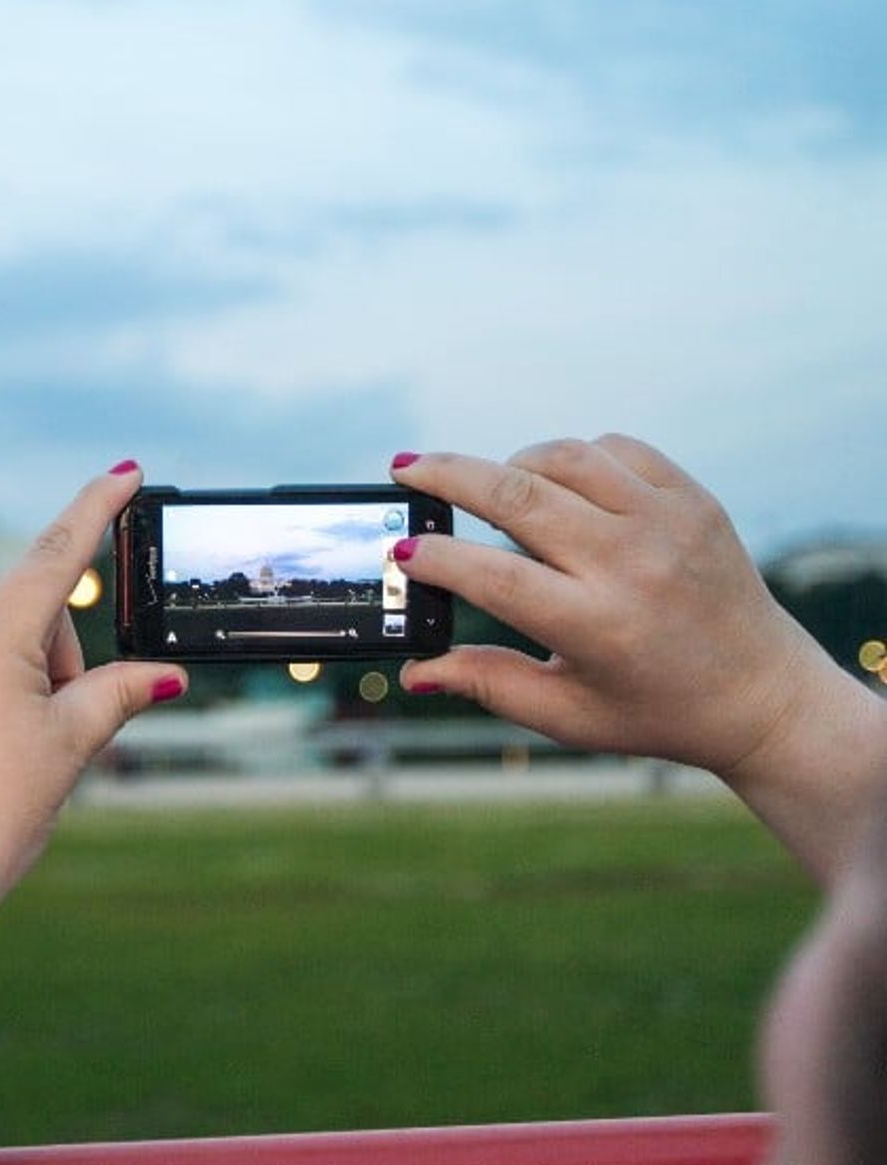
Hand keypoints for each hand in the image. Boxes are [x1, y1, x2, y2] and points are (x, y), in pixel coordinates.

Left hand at [0, 462, 185, 923]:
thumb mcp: (69, 747)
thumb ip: (120, 693)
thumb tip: (164, 676)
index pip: (59, 550)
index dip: (98, 508)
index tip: (125, 470)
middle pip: (30, 616)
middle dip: (58, 660)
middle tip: (53, 733)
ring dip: (17, 678)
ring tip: (7, 754)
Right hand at [390, 434, 829, 780]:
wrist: (764, 695)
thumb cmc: (655, 712)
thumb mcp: (567, 715)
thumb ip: (486, 684)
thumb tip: (414, 672)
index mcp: (597, 627)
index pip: (493, 575)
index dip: (436, 559)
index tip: (401, 550)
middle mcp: (633, 565)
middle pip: (516, 496)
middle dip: (446, 476)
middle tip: (405, 469)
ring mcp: (668, 522)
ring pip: (562, 457)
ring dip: (510, 465)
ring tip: (486, 490)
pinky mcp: (693, 499)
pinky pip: (613, 449)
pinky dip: (570, 460)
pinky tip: (555, 488)